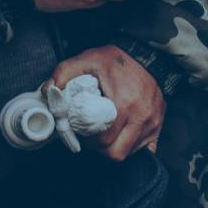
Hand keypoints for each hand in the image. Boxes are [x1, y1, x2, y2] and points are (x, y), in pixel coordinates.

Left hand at [51, 46, 164, 160]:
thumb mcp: (87, 60)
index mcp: (124, 104)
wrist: (146, 55)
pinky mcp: (159, 125)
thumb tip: (48, 90)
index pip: (104, 140)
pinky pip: (147, 149)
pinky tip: (122, 135)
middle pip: (118, 153)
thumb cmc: (116, 59)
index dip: (90, 142)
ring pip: (131, 153)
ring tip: (106, 135)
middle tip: (93, 138)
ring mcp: (153, 123)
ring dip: (116, 148)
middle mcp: (142, 117)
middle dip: (101, 150)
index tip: (83, 133)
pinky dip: (132, 146)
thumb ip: (64, 73)